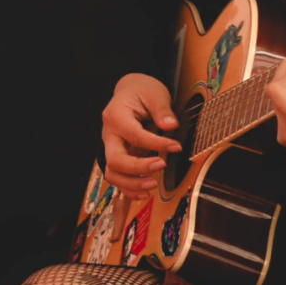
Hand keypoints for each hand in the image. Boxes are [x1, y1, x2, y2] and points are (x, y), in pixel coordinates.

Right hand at [101, 72, 180, 194]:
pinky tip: (146, 192)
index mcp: (116, 116)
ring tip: (153, 186)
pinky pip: (118, 178)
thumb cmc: (141, 92)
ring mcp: (111, 148)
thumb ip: (162, 110)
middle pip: (115, 160)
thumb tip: (170, 126)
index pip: (134, 135)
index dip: (156, 144)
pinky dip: (130, 189)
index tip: (175, 146)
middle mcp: (109, 135)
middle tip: (160, 166)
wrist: (130, 92)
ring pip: (113, 174)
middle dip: (138, 168)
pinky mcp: (117, 157)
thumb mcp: (154, 93)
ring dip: (132, 184)